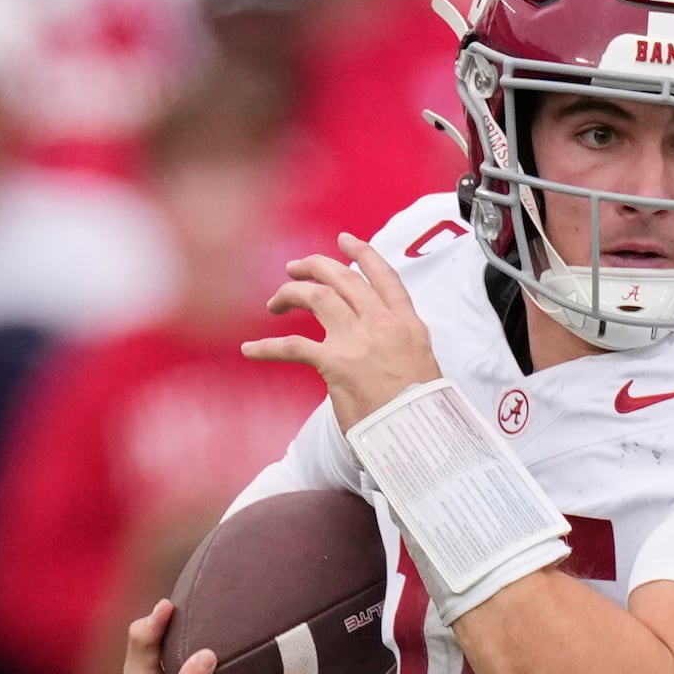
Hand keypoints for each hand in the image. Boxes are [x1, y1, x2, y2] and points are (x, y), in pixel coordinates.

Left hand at [245, 233, 447, 427]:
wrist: (418, 433)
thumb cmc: (421, 409)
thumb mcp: (424, 365)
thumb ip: (401, 346)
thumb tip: (380, 346)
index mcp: (407, 324)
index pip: (384, 277)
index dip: (363, 253)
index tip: (345, 241)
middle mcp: (382, 323)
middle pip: (343, 278)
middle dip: (315, 266)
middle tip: (296, 268)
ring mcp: (357, 340)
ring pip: (316, 296)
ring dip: (290, 293)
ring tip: (275, 302)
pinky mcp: (335, 363)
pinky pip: (292, 346)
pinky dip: (267, 347)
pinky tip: (250, 349)